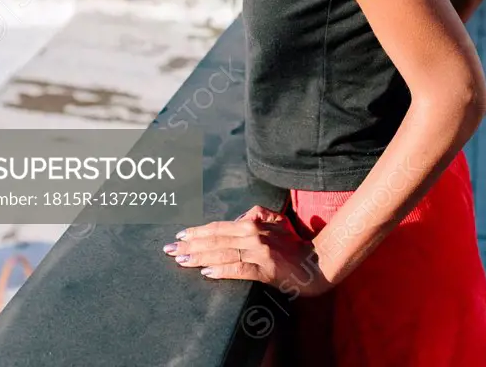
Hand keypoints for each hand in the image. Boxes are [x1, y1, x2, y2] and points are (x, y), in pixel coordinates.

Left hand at [162, 204, 333, 297]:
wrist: (316, 263)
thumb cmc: (294, 244)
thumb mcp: (276, 222)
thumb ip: (257, 215)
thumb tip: (238, 218)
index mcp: (252, 223)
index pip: (218, 227)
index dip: (197, 231)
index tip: (179, 235)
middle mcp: (253, 234)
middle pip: (215, 238)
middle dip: (190, 244)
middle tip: (169, 249)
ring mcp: (259, 251)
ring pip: (222, 252)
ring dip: (199, 256)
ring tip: (181, 259)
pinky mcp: (266, 268)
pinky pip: (238, 268)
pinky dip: (221, 269)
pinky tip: (206, 271)